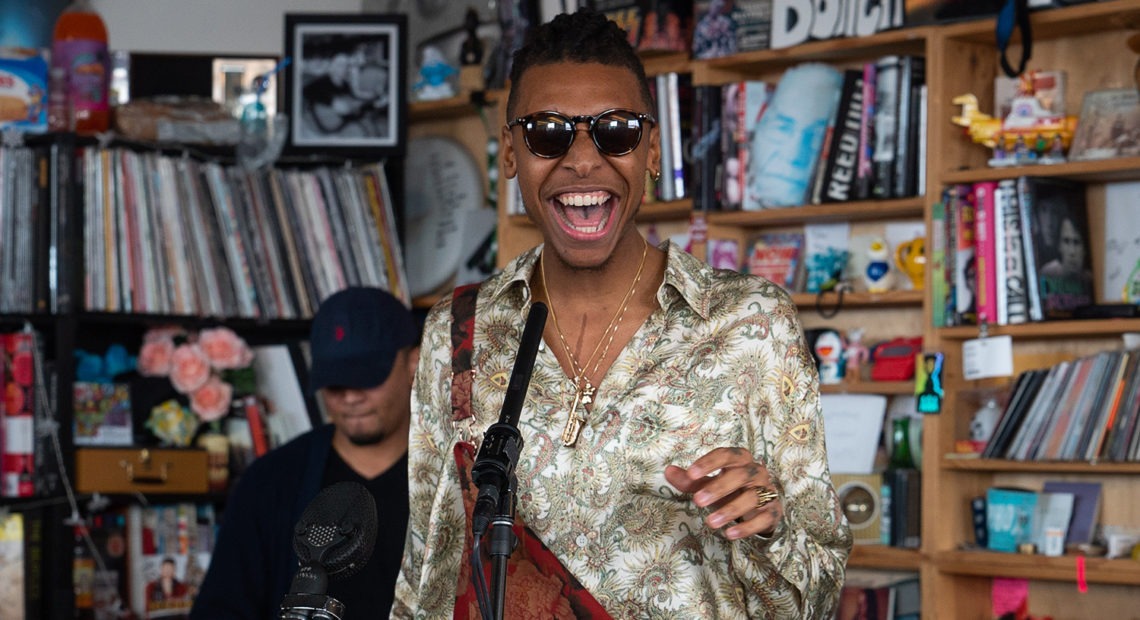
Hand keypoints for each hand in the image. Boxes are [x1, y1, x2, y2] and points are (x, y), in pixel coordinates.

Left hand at [664, 447, 781, 539]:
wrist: (759, 505)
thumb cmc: (730, 489)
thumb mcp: (709, 483)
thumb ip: (690, 480)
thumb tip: (668, 471)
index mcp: (740, 459)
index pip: (726, 455)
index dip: (709, 463)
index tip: (691, 473)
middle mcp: (756, 472)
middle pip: (741, 475)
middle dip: (718, 488)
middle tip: (698, 501)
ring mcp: (767, 491)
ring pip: (753, 497)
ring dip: (730, 510)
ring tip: (710, 523)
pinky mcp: (773, 511)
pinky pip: (763, 518)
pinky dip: (747, 528)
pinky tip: (729, 534)